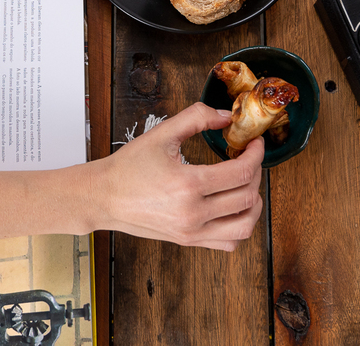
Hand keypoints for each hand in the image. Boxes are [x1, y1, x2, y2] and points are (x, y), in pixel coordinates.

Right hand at [94, 102, 264, 250]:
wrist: (103, 197)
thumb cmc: (128, 167)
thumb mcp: (161, 134)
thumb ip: (196, 118)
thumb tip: (226, 116)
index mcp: (188, 184)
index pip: (242, 172)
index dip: (256, 154)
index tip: (254, 143)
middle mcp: (193, 213)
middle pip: (248, 196)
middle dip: (256, 172)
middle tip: (249, 158)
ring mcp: (192, 231)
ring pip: (245, 225)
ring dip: (254, 203)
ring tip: (246, 185)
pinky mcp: (189, 241)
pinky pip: (229, 242)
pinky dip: (239, 226)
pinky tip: (231, 207)